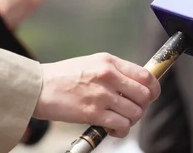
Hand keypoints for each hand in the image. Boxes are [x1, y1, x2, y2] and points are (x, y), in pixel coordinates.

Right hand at [34, 53, 160, 137]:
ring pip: (135, 112)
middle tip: (134, 110)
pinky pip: (121, 125)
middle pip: (144, 95)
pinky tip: (113, 128)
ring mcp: (102, 95)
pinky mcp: (93, 113)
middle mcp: (109, 76)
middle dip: (143, 106)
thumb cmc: (63, 76)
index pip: (145, 75)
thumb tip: (136, 83)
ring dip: (132, 120)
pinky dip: (122, 130)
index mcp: (110, 62)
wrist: (37, 87)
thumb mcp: (93, 63)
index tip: (152, 95)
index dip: (154, 88)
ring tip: (122, 120)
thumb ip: (115, 71)